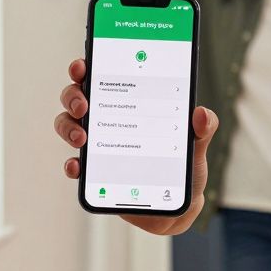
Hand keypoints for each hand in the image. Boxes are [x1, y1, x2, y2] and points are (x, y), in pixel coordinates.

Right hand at [54, 58, 217, 235]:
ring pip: (68, 126)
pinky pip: (75, 165)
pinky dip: (73, 164)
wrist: (179, 204)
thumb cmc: (183, 167)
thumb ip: (203, 128)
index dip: (86, 68)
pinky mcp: (95, 174)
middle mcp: (108, 120)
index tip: (84, 65)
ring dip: (68, 127)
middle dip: (72, 96)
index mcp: (129, 104)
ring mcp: (98, 146)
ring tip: (83, 138)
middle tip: (83, 105)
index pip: (101, 77)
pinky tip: (78, 166)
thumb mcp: (196, 143)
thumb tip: (201, 114)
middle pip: (76, 98)